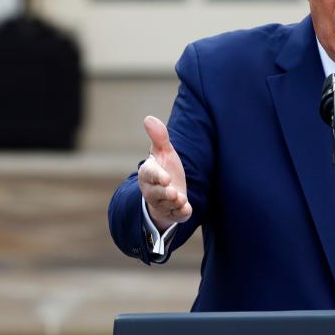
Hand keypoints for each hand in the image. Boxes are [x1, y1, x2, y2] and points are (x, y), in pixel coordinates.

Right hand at [138, 115, 191, 231]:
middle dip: (165, 193)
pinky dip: (181, 213)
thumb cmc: (165, 168)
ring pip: (165, 205)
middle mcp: (152, 190)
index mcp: (148, 173)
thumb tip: (148, 118)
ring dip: (173, 203)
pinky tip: (186, 210)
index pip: (149, 174)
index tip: (166, 177)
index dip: (157, 176)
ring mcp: (162, 203)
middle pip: (155, 193)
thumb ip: (159, 137)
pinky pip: (176, 215)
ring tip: (181, 199)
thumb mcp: (163, 152)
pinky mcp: (173, 213)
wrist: (168, 191)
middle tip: (174, 192)